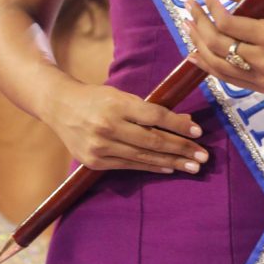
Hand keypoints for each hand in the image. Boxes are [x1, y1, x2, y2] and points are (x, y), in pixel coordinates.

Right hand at [46, 81, 208, 174]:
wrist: (61, 107)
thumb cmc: (98, 98)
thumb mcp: (122, 95)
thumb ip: (149, 108)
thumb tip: (184, 120)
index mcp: (117, 104)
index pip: (155, 115)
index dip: (178, 125)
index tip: (198, 131)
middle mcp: (108, 126)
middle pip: (153, 140)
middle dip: (181, 148)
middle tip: (203, 155)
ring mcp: (100, 146)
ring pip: (144, 156)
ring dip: (172, 162)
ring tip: (192, 166)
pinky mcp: (95, 162)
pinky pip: (130, 166)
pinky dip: (152, 166)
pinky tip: (169, 167)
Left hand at [184, 0, 263, 92]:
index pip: (229, 24)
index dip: (212, 9)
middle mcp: (262, 61)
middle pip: (218, 44)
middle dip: (199, 24)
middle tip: (190, 6)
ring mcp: (260, 79)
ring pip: (217, 64)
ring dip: (198, 44)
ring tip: (188, 26)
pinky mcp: (259, 89)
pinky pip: (226, 78)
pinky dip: (208, 65)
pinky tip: (196, 53)